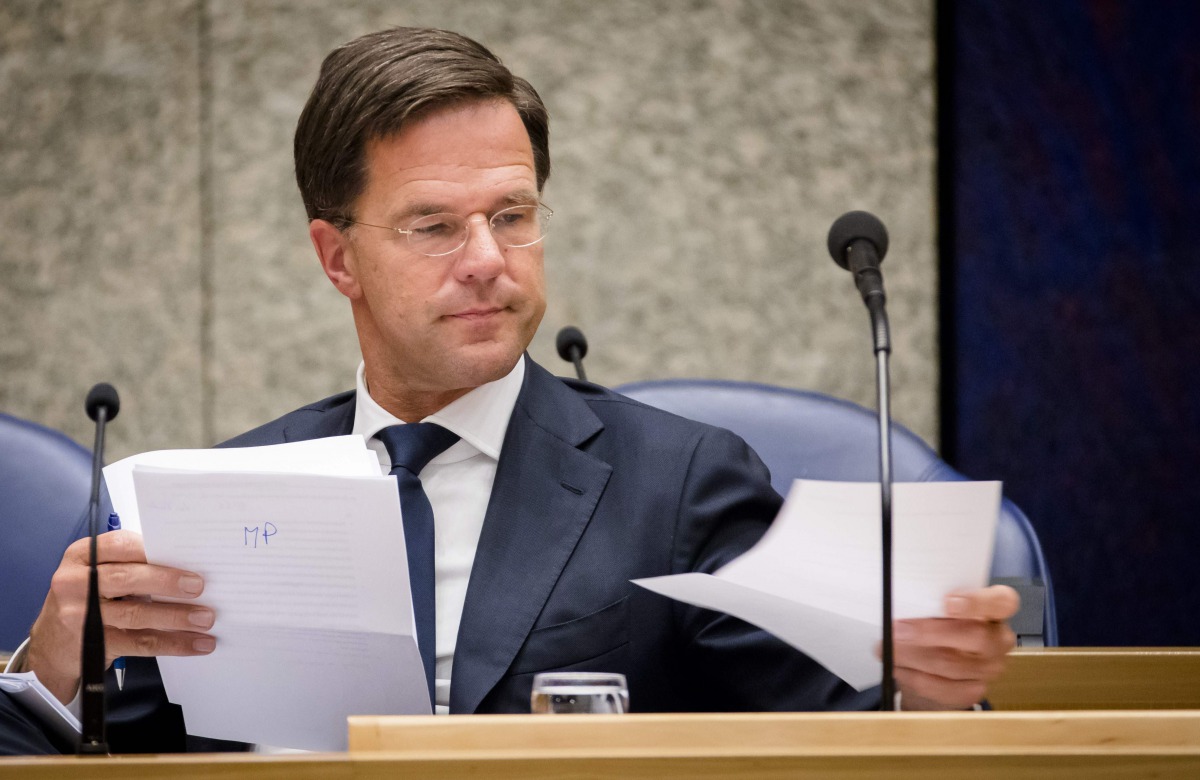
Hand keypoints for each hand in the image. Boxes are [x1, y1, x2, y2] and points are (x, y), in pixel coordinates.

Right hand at [27, 530, 216, 703]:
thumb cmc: (86, 596)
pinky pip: (140, 643)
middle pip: (127, 579)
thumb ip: (131, 562)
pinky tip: (197, 643)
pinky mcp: (94, 645)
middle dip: (167, 582)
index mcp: (82, 556)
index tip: (187, 556)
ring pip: (136, 614)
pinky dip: (173, 643)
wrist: (53, 643)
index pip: (121, 545)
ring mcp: (81, 616)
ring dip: (176, 617)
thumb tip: (187, 562)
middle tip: (199, 586)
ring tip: (205, 618)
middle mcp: (76, 583)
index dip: (154, 550)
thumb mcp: (98, 571)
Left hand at [884, 585, 1019, 709]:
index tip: (947, 603)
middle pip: (976, 636)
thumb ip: (927, 604)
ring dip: (913, 656)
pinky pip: (944, 687)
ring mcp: (991, 667)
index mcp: (994, 608)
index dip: (977, 602)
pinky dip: (914, 677)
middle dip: (930, 633)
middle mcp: (998, 638)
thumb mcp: (932, 609)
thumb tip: (901, 606)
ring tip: (889, 648)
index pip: (1001, 601)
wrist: (932, 668)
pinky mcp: (975, 691)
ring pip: (952, 664)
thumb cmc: (934, 627)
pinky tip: (900, 668)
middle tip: (898, 630)